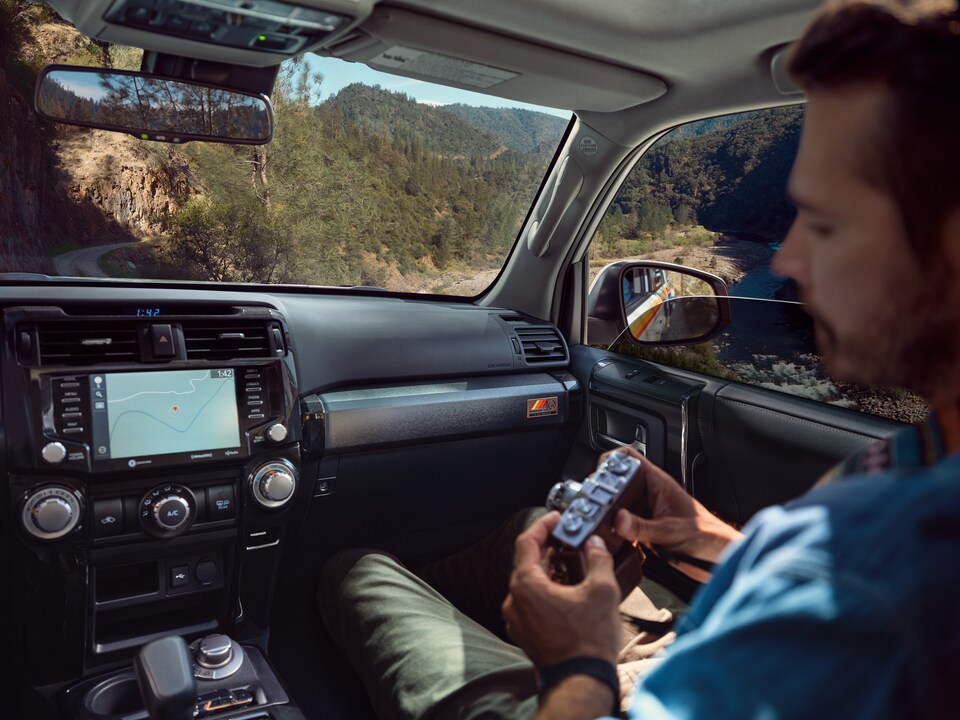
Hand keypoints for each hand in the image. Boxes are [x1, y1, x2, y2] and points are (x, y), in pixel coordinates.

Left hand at [501, 512, 620, 667]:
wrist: (582, 681)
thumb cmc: (588, 642)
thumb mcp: (602, 590)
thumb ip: (598, 559)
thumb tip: (594, 544)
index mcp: (525, 585)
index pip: (527, 542)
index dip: (543, 526)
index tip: (556, 519)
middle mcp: (514, 601)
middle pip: (528, 563)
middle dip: (550, 549)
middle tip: (570, 540)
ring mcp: (517, 619)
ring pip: (530, 584)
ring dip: (550, 571)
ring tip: (574, 566)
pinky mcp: (525, 633)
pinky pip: (532, 603)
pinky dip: (547, 591)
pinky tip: (569, 592)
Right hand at [603, 448, 742, 580]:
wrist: (715, 553)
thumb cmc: (704, 535)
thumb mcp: (670, 531)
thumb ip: (643, 527)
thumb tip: (619, 520)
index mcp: (657, 482)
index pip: (629, 458)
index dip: (610, 460)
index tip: (598, 473)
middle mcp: (649, 492)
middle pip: (617, 480)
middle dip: (603, 489)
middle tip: (593, 501)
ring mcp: (645, 509)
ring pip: (618, 501)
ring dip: (607, 510)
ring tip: (598, 518)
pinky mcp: (643, 525)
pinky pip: (622, 521)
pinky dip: (614, 527)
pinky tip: (610, 535)